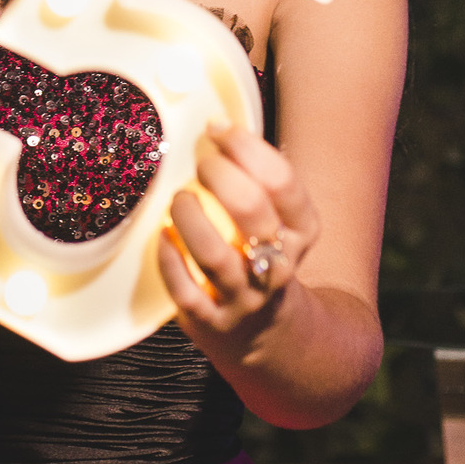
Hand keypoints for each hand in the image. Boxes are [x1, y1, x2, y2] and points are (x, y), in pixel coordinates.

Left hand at [158, 125, 319, 354]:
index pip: (282, 182)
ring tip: (179, 198)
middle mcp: (279, 264)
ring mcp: (247, 298)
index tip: (217, 128)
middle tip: (201, 164)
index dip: (246, 146)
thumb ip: (257, 180)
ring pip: (216, 256)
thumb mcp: (278, 222)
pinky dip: (170, 260)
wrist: (270, 336)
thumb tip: (219, 126)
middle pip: (252, 211)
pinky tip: (162, 237)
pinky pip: (188, 292)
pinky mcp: (214, 323)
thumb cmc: (262, 257)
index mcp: (302, 231)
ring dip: (190, 219)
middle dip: (220, 176)